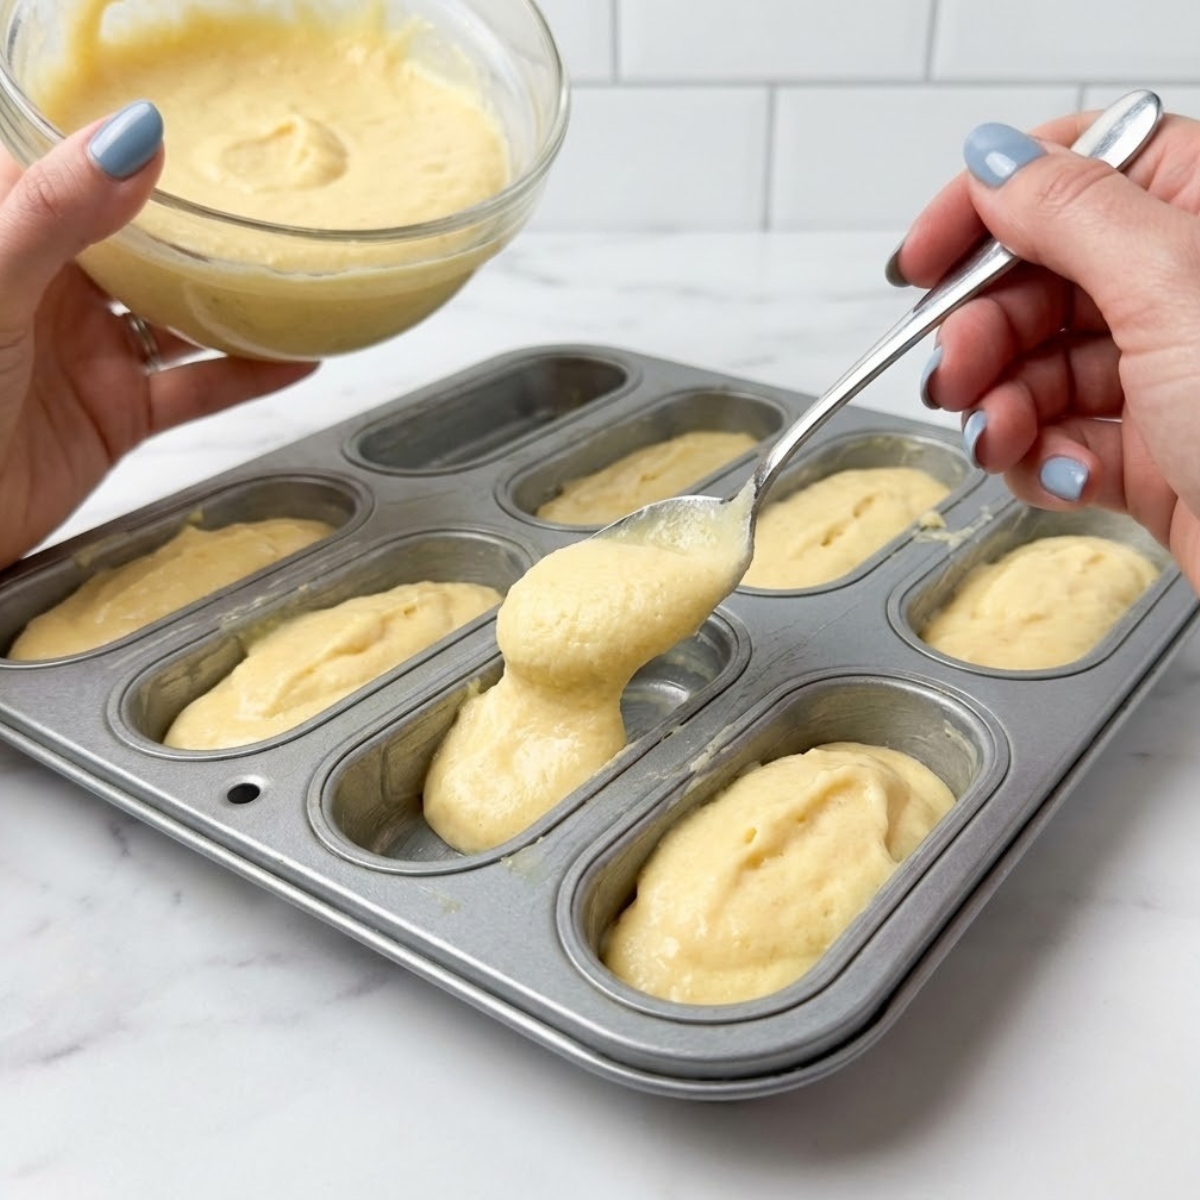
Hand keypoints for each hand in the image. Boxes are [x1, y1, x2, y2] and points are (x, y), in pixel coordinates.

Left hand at [0, 101, 315, 569]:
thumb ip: (58, 210)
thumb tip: (137, 135)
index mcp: (11, 234)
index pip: (75, 169)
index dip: (128, 143)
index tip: (200, 116)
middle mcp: (53, 289)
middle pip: (142, 242)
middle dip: (201, 221)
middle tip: (272, 192)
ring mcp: (89, 354)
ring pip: (177, 316)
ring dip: (234, 301)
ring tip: (299, 271)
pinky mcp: (116, 416)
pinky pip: (195, 390)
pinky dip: (247, 378)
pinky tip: (297, 359)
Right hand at [890, 107, 1199, 591]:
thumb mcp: (1170, 282)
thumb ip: (1072, 210)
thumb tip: (995, 159)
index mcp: (1197, 215)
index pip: (1069, 174)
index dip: (985, 212)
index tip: (923, 259)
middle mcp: (1176, 289)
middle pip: (1034, 282)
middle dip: (980, 332)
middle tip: (954, 371)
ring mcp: (1161, 374)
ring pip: (1034, 369)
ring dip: (1000, 408)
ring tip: (1004, 437)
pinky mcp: (1147, 451)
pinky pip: (1057, 440)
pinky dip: (1041, 460)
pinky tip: (1064, 474)